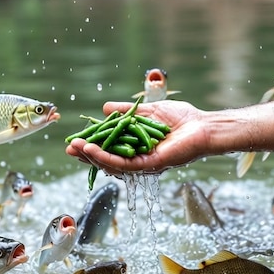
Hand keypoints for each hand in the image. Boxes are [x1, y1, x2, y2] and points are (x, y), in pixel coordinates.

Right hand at [65, 100, 207, 173]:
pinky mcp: (150, 165)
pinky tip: (93, 149)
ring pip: (112, 165)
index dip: (93, 145)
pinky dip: (107, 157)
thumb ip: (126, 111)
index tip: (76, 139)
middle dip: (87, 155)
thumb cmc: (182, 119)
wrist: (203, 126)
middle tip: (70, 148)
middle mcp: (139, 159)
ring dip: (92, 156)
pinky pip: (124, 164)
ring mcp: (144, 164)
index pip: (111, 149)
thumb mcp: (147, 111)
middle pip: (108, 161)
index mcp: (137, 148)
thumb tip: (104, 108)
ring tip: (77, 148)